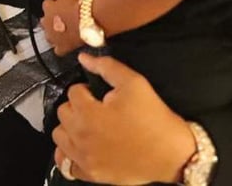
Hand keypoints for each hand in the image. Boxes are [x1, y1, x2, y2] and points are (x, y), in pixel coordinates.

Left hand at [42, 0, 82, 55]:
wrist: (87, 20)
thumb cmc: (79, 7)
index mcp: (47, 8)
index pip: (47, 4)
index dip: (55, 3)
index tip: (61, 4)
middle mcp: (47, 23)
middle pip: (45, 21)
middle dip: (52, 19)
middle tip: (63, 18)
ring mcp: (53, 36)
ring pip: (48, 36)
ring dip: (54, 33)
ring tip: (64, 31)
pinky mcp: (61, 47)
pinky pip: (58, 50)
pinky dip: (60, 48)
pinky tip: (65, 45)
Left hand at [52, 53, 195, 184]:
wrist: (172, 154)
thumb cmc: (154, 118)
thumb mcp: (134, 83)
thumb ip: (106, 67)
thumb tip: (84, 57)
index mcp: (88, 113)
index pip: (73, 92)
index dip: (88, 89)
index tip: (101, 95)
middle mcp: (80, 137)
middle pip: (63, 112)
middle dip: (77, 106)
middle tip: (96, 108)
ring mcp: (84, 158)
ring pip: (59, 136)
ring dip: (70, 128)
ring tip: (88, 126)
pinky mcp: (91, 174)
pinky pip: (65, 165)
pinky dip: (69, 154)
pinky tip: (82, 147)